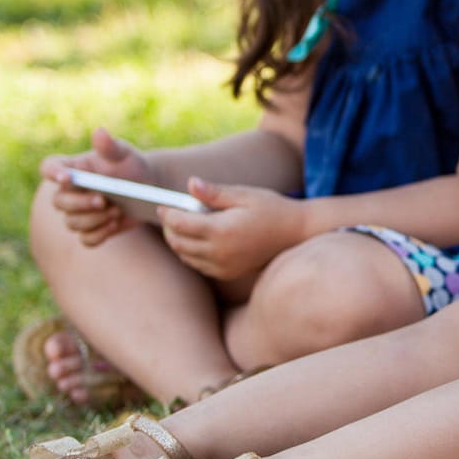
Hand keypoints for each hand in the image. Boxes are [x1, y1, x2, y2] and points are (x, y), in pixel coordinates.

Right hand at [41, 127, 156, 246]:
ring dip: (94, 219)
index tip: (67, 177)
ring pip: (72, 223)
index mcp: (72, 168)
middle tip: (103, 200)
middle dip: (80, 204)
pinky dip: (100, 234)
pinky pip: (86, 239)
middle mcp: (69, 191)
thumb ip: (110, 146)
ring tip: (117, 210)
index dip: (53, 173)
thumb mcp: (124, 154)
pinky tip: (114, 224)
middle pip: (58, 202)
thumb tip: (99, 132)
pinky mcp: (92, 229)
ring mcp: (78, 212)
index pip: (49, 167)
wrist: (147, 188)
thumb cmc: (131, 165)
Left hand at [157, 179, 305, 281]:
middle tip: (168, 215)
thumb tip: (189, 184)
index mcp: (222, 230)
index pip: (180, 224)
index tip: (162, 205)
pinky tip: (195, 240)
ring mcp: (224, 266)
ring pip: (186, 257)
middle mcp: (220, 252)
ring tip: (180, 226)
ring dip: (178, 242)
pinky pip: (199, 266)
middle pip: (178, 243)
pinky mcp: (228, 273)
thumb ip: (214, 192)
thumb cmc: (271, 209)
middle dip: (169, 228)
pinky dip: (190, 254)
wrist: (295, 233)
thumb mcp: (243, 195)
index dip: (167, 214)